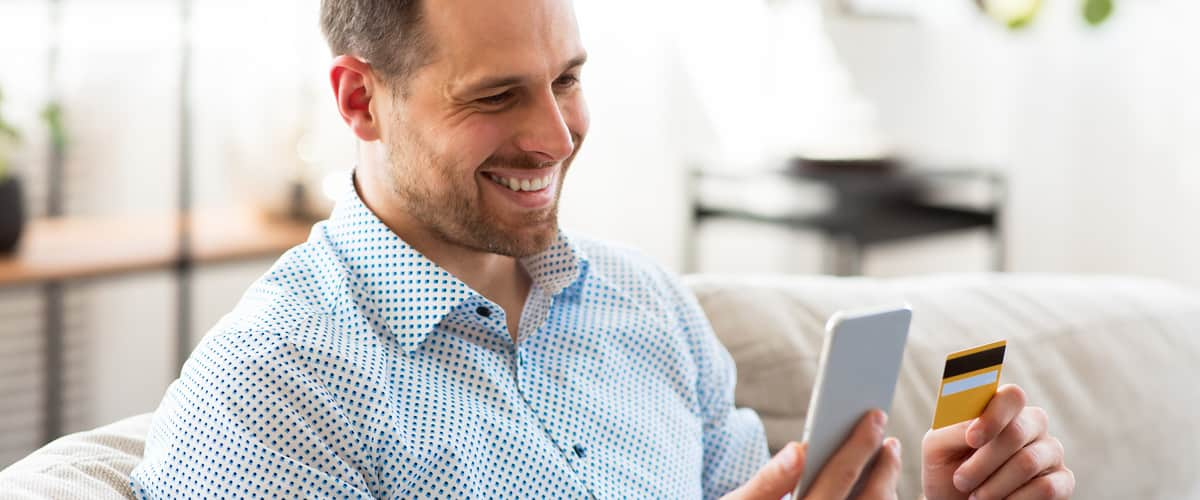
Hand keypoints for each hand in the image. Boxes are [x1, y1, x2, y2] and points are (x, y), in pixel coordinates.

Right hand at [723, 409, 901, 499]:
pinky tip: (876, 491)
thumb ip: (768, 481)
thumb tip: (799, 450)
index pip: (839, 476)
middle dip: (885, 465)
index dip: (860, 444)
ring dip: (888, 487)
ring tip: (886, 462)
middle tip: (891, 440)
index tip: (875, 417)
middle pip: (870, 498)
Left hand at [922, 384, 1074, 499]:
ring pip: (1028, 462)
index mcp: (1001, 408)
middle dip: (984, 461)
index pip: (1011, 396)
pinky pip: (1046, 488)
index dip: (993, 416)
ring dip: (994, 485)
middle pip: (1018, 431)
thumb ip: (952, 429)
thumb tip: (974, 427)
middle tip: (960, 481)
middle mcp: (1032, 424)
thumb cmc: (947, 468)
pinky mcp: (1063, 480)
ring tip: (975, 497)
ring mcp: (1050, 451)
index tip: (972, 439)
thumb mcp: (938, 446)